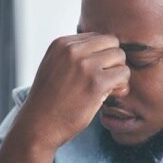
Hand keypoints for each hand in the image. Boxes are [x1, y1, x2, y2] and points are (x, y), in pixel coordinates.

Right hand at [20, 32, 129, 149]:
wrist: (39, 125)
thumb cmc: (50, 101)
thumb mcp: (55, 66)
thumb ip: (74, 55)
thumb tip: (107, 51)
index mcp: (61, 43)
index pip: (97, 37)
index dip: (102, 55)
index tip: (96, 72)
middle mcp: (72, 50)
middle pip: (112, 43)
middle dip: (113, 61)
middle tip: (108, 80)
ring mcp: (84, 66)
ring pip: (120, 56)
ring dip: (119, 73)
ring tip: (110, 88)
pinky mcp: (96, 83)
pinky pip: (123, 74)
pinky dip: (122, 86)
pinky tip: (112, 95)